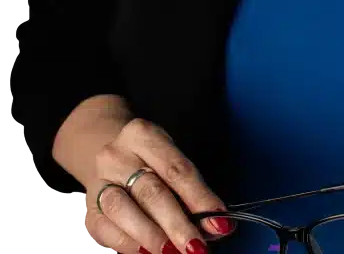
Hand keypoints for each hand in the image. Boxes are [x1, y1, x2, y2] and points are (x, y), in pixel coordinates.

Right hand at [83, 116, 234, 253]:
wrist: (110, 156)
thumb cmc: (150, 160)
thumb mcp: (171, 160)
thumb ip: (191, 190)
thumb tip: (214, 225)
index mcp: (143, 134)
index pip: (176, 169)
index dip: (200, 199)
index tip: (220, 224)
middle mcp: (117, 155)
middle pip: (151, 191)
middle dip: (177, 224)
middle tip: (197, 247)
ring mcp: (99, 181)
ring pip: (123, 210)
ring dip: (152, 237)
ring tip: (173, 253)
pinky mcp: (89, 209)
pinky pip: (107, 230)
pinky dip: (130, 245)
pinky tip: (148, 253)